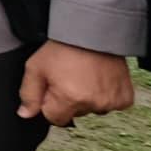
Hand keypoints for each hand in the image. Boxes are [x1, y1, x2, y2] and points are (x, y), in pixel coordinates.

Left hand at [17, 41, 134, 124]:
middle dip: (69, 100)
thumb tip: (25, 114)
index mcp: (70, 99)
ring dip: (89, 98)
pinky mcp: (125, 97)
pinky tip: (101, 79)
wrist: (93, 32)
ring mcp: (111, 101)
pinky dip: (107, 95)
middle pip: (75, 114)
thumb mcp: (35, 67)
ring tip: (85, 76)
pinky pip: (114, 105)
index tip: (53, 87)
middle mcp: (93, 103)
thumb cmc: (63, 48)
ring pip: (94, 109)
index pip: (54, 118)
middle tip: (70, 77)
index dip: (50, 103)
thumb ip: (29, 94)